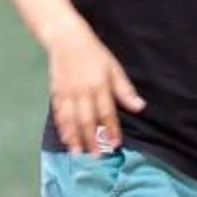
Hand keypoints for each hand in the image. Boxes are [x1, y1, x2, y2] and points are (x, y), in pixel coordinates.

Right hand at [51, 35, 143, 154]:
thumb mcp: (114, 68)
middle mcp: (83, 91)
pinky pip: (59, 114)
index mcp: (100, 85)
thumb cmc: (94, 54)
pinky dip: (62, 127)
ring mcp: (68, 93)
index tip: (115, 144)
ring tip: (79, 153)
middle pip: (88, 120)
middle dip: (93, 139)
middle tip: (97, 156)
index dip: (111, 130)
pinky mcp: (56, 92)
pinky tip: (66, 138)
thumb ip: (125, 90)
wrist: (66, 39)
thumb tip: (140, 107)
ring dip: (75, 138)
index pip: (107, 113)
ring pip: (71, 120)